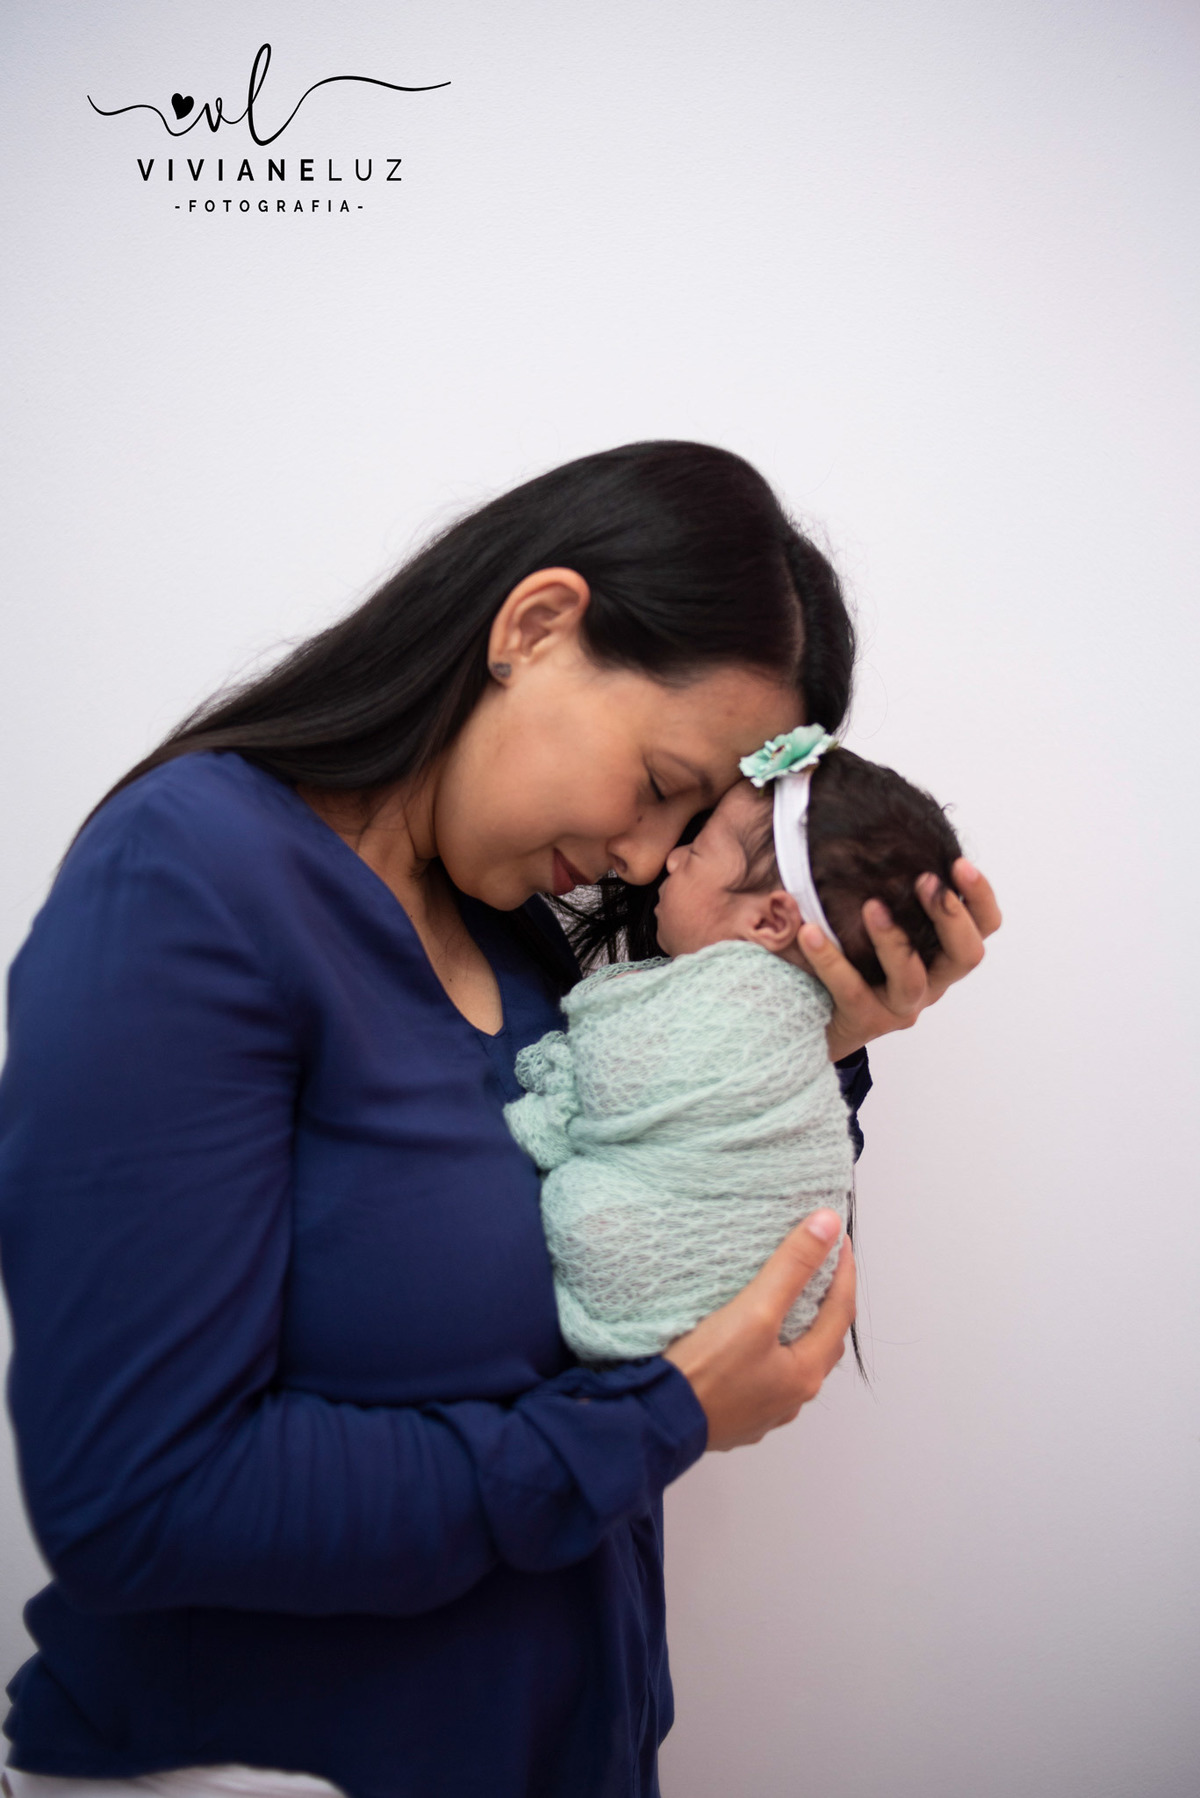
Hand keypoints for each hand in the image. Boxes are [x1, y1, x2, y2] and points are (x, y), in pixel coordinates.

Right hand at [663, 1211, 854, 1450]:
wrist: (654, 1423)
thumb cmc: (705, 1372)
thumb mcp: (753, 1312)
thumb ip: (792, 1267)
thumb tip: (828, 1224)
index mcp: (805, 1373)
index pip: (840, 1311)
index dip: (844, 1271)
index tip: (840, 1238)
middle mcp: (792, 1398)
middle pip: (822, 1340)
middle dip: (827, 1301)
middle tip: (820, 1266)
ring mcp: (764, 1412)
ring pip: (794, 1363)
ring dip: (799, 1330)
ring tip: (787, 1300)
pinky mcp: (736, 1417)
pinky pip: (766, 1379)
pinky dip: (771, 1353)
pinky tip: (752, 1343)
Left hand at [806, 857, 1001, 1061]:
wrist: (817, 1016)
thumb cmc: (854, 954)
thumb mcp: (879, 917)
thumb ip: (889, 883)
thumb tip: (869, 820)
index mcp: (943, 953)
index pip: (984, 926)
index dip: (980, 897)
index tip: (958, 863)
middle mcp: (932, 981)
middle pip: (966, 955)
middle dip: (949, 915)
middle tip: (925, 880)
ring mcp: (900, 1005)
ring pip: (911, 978)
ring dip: (894, 939)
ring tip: (871, 906)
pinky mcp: (865, 1020)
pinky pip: (851, 991)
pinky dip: (831, 959)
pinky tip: (809, 931)